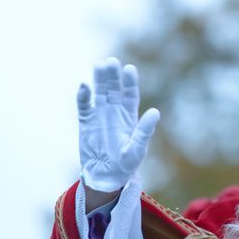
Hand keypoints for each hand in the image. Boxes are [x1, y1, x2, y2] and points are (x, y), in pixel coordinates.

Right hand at [78, 57, 159, 191]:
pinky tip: (84, 86)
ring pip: (99, 93)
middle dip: (113, 75)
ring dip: (99, 80)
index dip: (130, 82)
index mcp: (129, 117)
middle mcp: (115, 112)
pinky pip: (84, 106)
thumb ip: (145, 131)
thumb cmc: (126, 165)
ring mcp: (99, 115)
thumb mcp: (137, 148)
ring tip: (99, 66)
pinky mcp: (86, 122)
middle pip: (114, 89)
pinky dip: (83, 96)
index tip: (129, 69)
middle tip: (111, 62)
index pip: (130, 94)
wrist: (106, 176)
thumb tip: (155, 112)